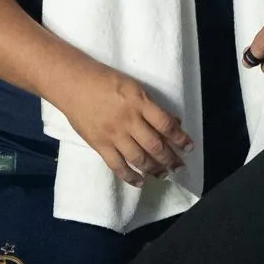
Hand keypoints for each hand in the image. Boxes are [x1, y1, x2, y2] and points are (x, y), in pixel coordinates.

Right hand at [53, 65, 189, 185]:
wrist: (73, 85)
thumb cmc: (106, 81)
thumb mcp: (134, 87)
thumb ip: (151, 106)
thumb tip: (172, 122)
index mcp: (140, 102)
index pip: (166, 124)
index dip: (180, 138)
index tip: (189, 147)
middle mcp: (129, 120)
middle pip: (154, 145)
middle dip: (170, 159)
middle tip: (180, 167)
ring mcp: (113, 135)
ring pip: (138, 158)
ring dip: (154, 169)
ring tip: (164, 174)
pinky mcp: (99, 145)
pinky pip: (117, 165)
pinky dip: (130, 176)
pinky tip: (140, 182)